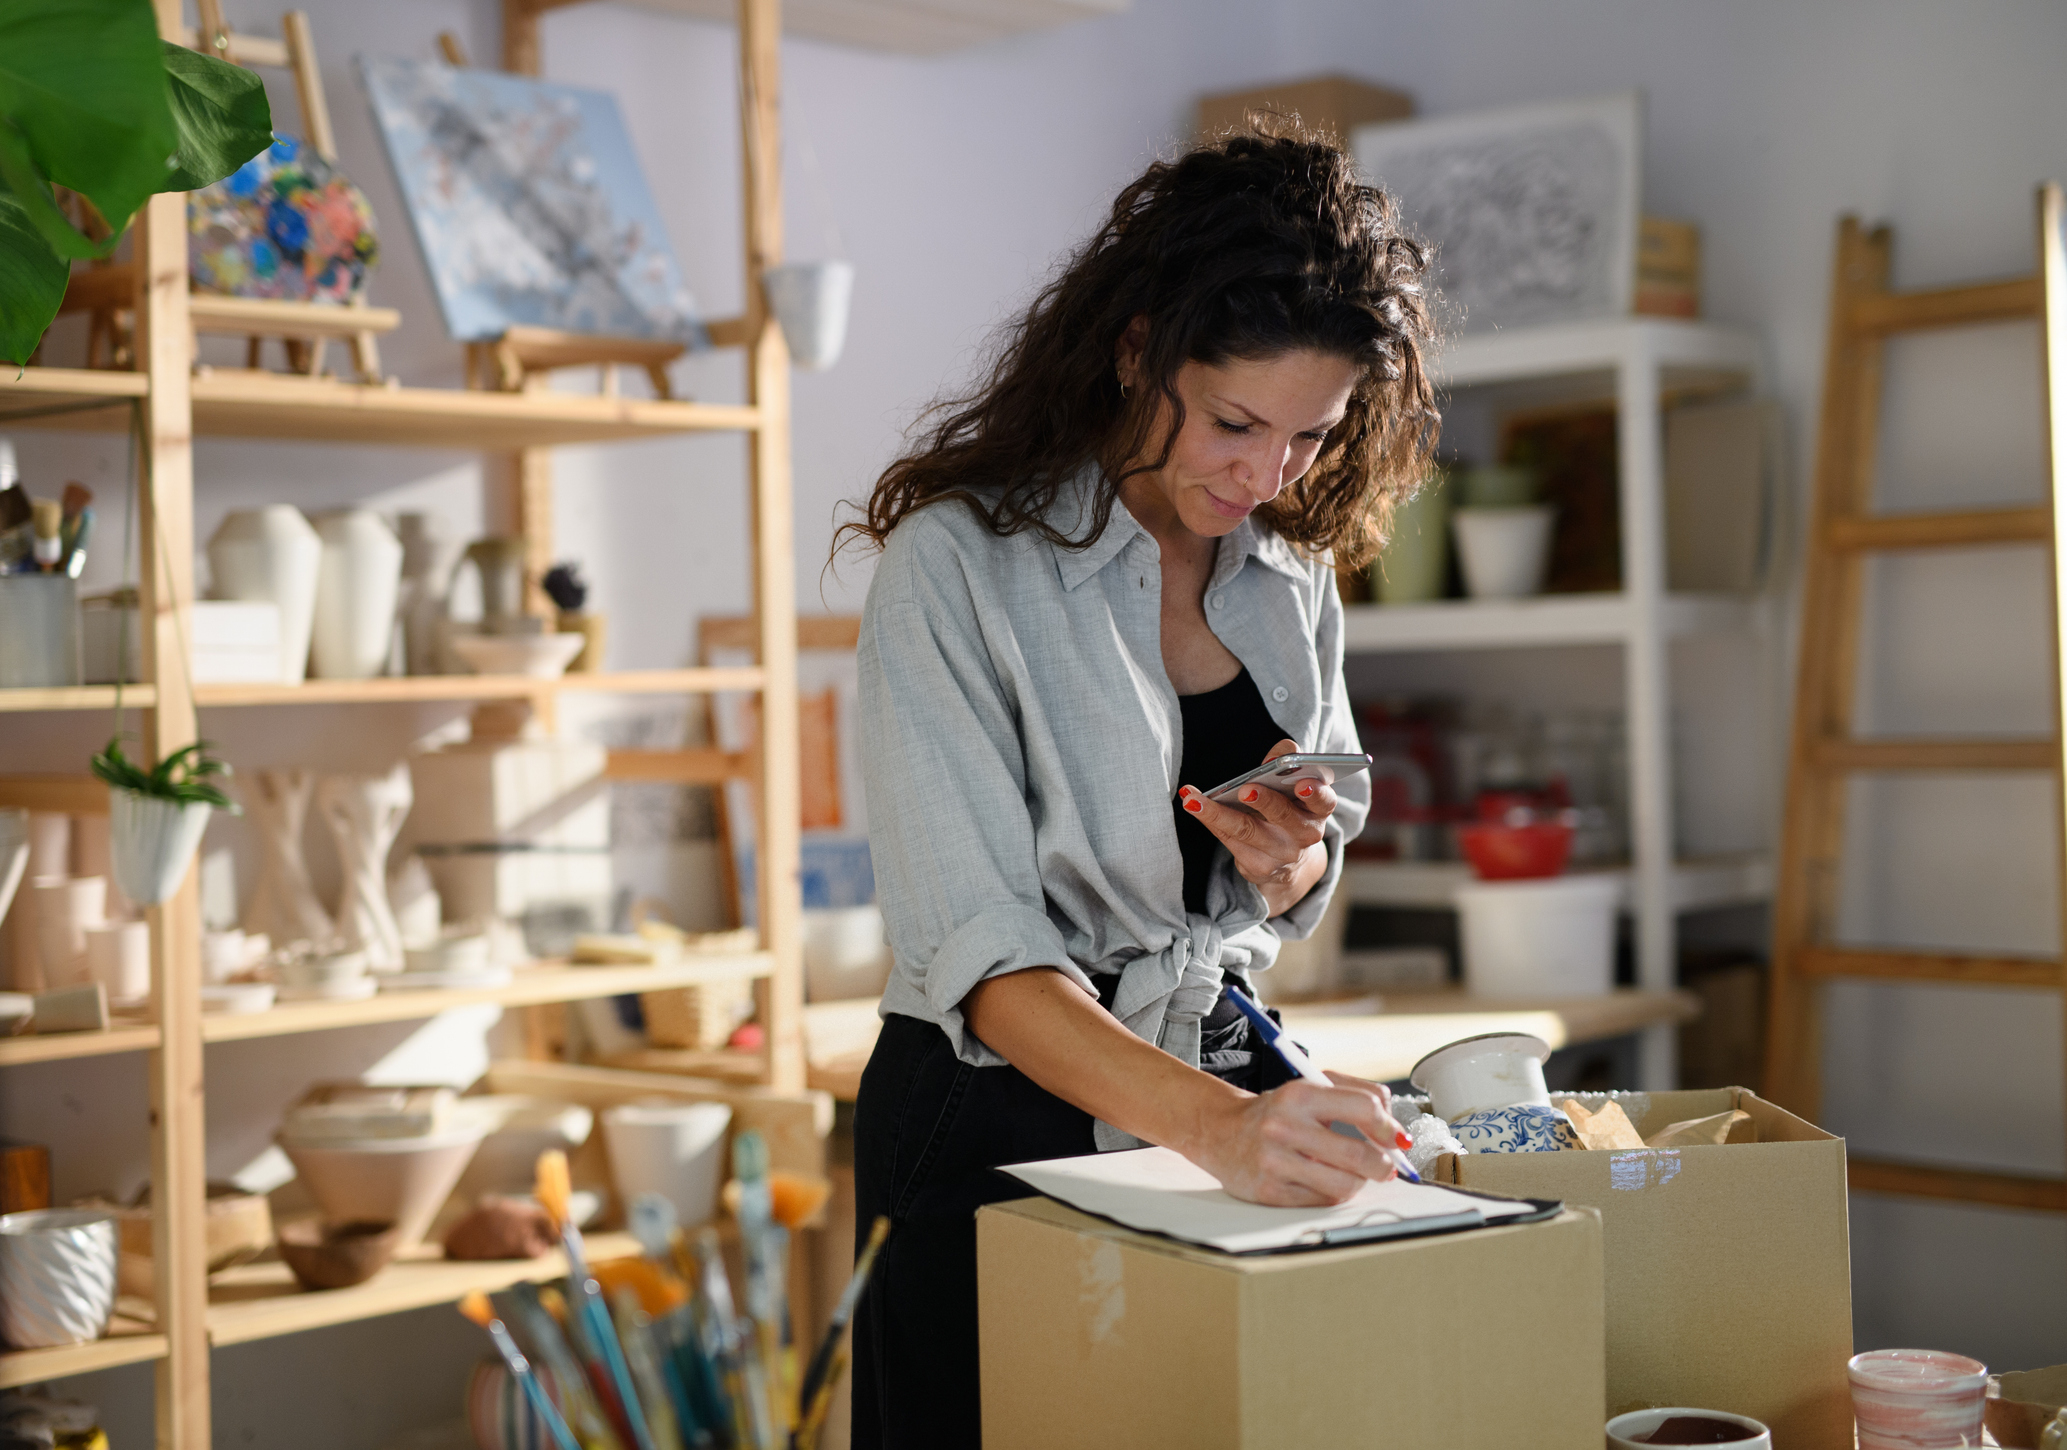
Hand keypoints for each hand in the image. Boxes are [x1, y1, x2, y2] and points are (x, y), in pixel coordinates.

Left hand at [1178, 739, 1335, 916]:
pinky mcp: (1258, 867)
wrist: (1288, 864)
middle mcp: (1305, 835)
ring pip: (1247, 831)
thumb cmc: (1288, 810)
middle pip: (1285, 817)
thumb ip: (1288, 762)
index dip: (1315, 793)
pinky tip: (1191, 804)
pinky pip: (1228, 840)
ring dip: (1218, 813)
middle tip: (1246, 789)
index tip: (1302, 783)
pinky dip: (1208, 820)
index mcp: (1318, 810)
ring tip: (1194, 799)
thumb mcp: (1294, 787)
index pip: (1324, 801)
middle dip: (1266, 802)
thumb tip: (1279, 754)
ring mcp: (1282, 855)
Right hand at [1182, 1074, 1408, 1206]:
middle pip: (1359, 1155)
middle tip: (1385, 1167)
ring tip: (1351, 1173)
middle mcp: (1285, 1126)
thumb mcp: (1311, 1087)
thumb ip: (1358, 1097)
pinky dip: (1333, 1193)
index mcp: (1299, 1094)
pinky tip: (1324, 1180)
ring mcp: (1275, 1161)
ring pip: (1344, 1185)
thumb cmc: (1278, 1111)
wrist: (1221, 1132)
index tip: (1396, 1139)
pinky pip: (1322, 1201)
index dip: (1389, 1127)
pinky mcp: (1269, 1191)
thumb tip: (1397, 1131)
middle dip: (1383, 1165)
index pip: (1364, 1107)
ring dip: (1358, 1182)